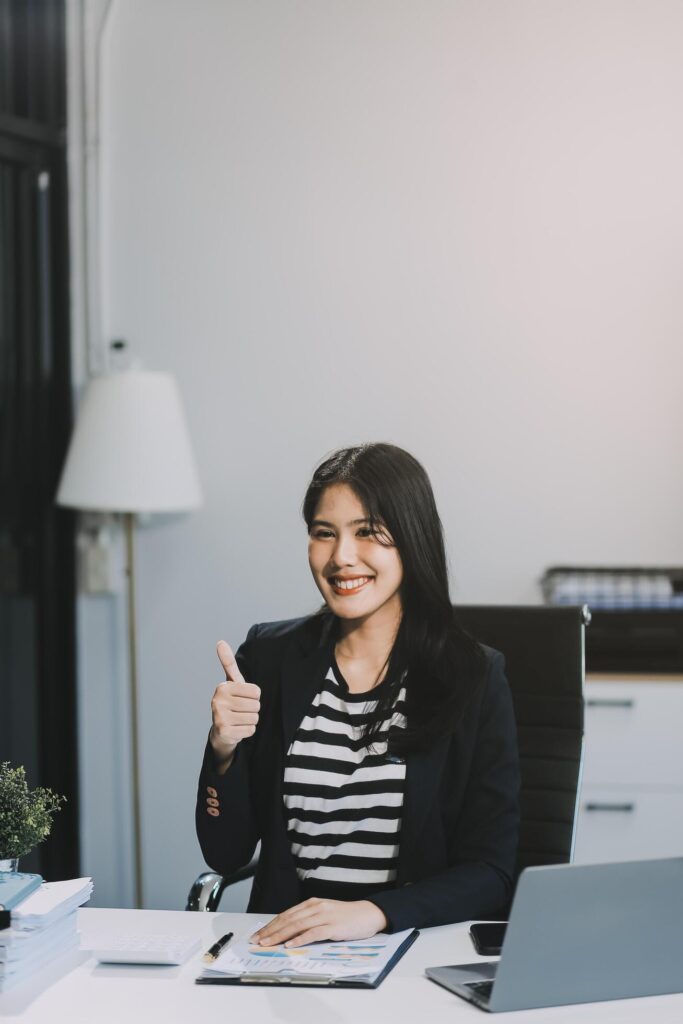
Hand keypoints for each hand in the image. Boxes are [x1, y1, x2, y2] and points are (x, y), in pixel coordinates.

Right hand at [209, 641, 260, 769]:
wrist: (221, 731)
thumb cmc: (231, 702)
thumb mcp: (232, 682)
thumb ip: (228, 663)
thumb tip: (220, 642)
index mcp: (223, 687)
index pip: (256, 692)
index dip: (254, 697)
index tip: (243, 698)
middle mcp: (218, 701)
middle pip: (256, 705)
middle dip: (252, 709)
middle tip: (241, 711)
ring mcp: (219, 717)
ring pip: (254, 718)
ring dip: (250, 720)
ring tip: (239, 719)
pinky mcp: (224, 732)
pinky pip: (250, 730)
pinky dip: (247, 731)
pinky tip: (238, 729)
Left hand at [250, 898, 387, 947]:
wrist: (368, 913)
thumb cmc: (346, 917)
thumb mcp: (324, 914)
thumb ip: (309, 920)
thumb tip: (289, 933)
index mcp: (312, 903)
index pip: (286, 915)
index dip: (270, 925)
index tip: (258, 935)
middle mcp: (315, 907)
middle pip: (288, 920)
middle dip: (270, 931)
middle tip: (257, 941)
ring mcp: (324, 916)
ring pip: (297, 926)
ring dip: (280, 935)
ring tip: (267, 943)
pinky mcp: (333, 927)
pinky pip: (314, 933)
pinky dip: (300, 938)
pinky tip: (291, 944)